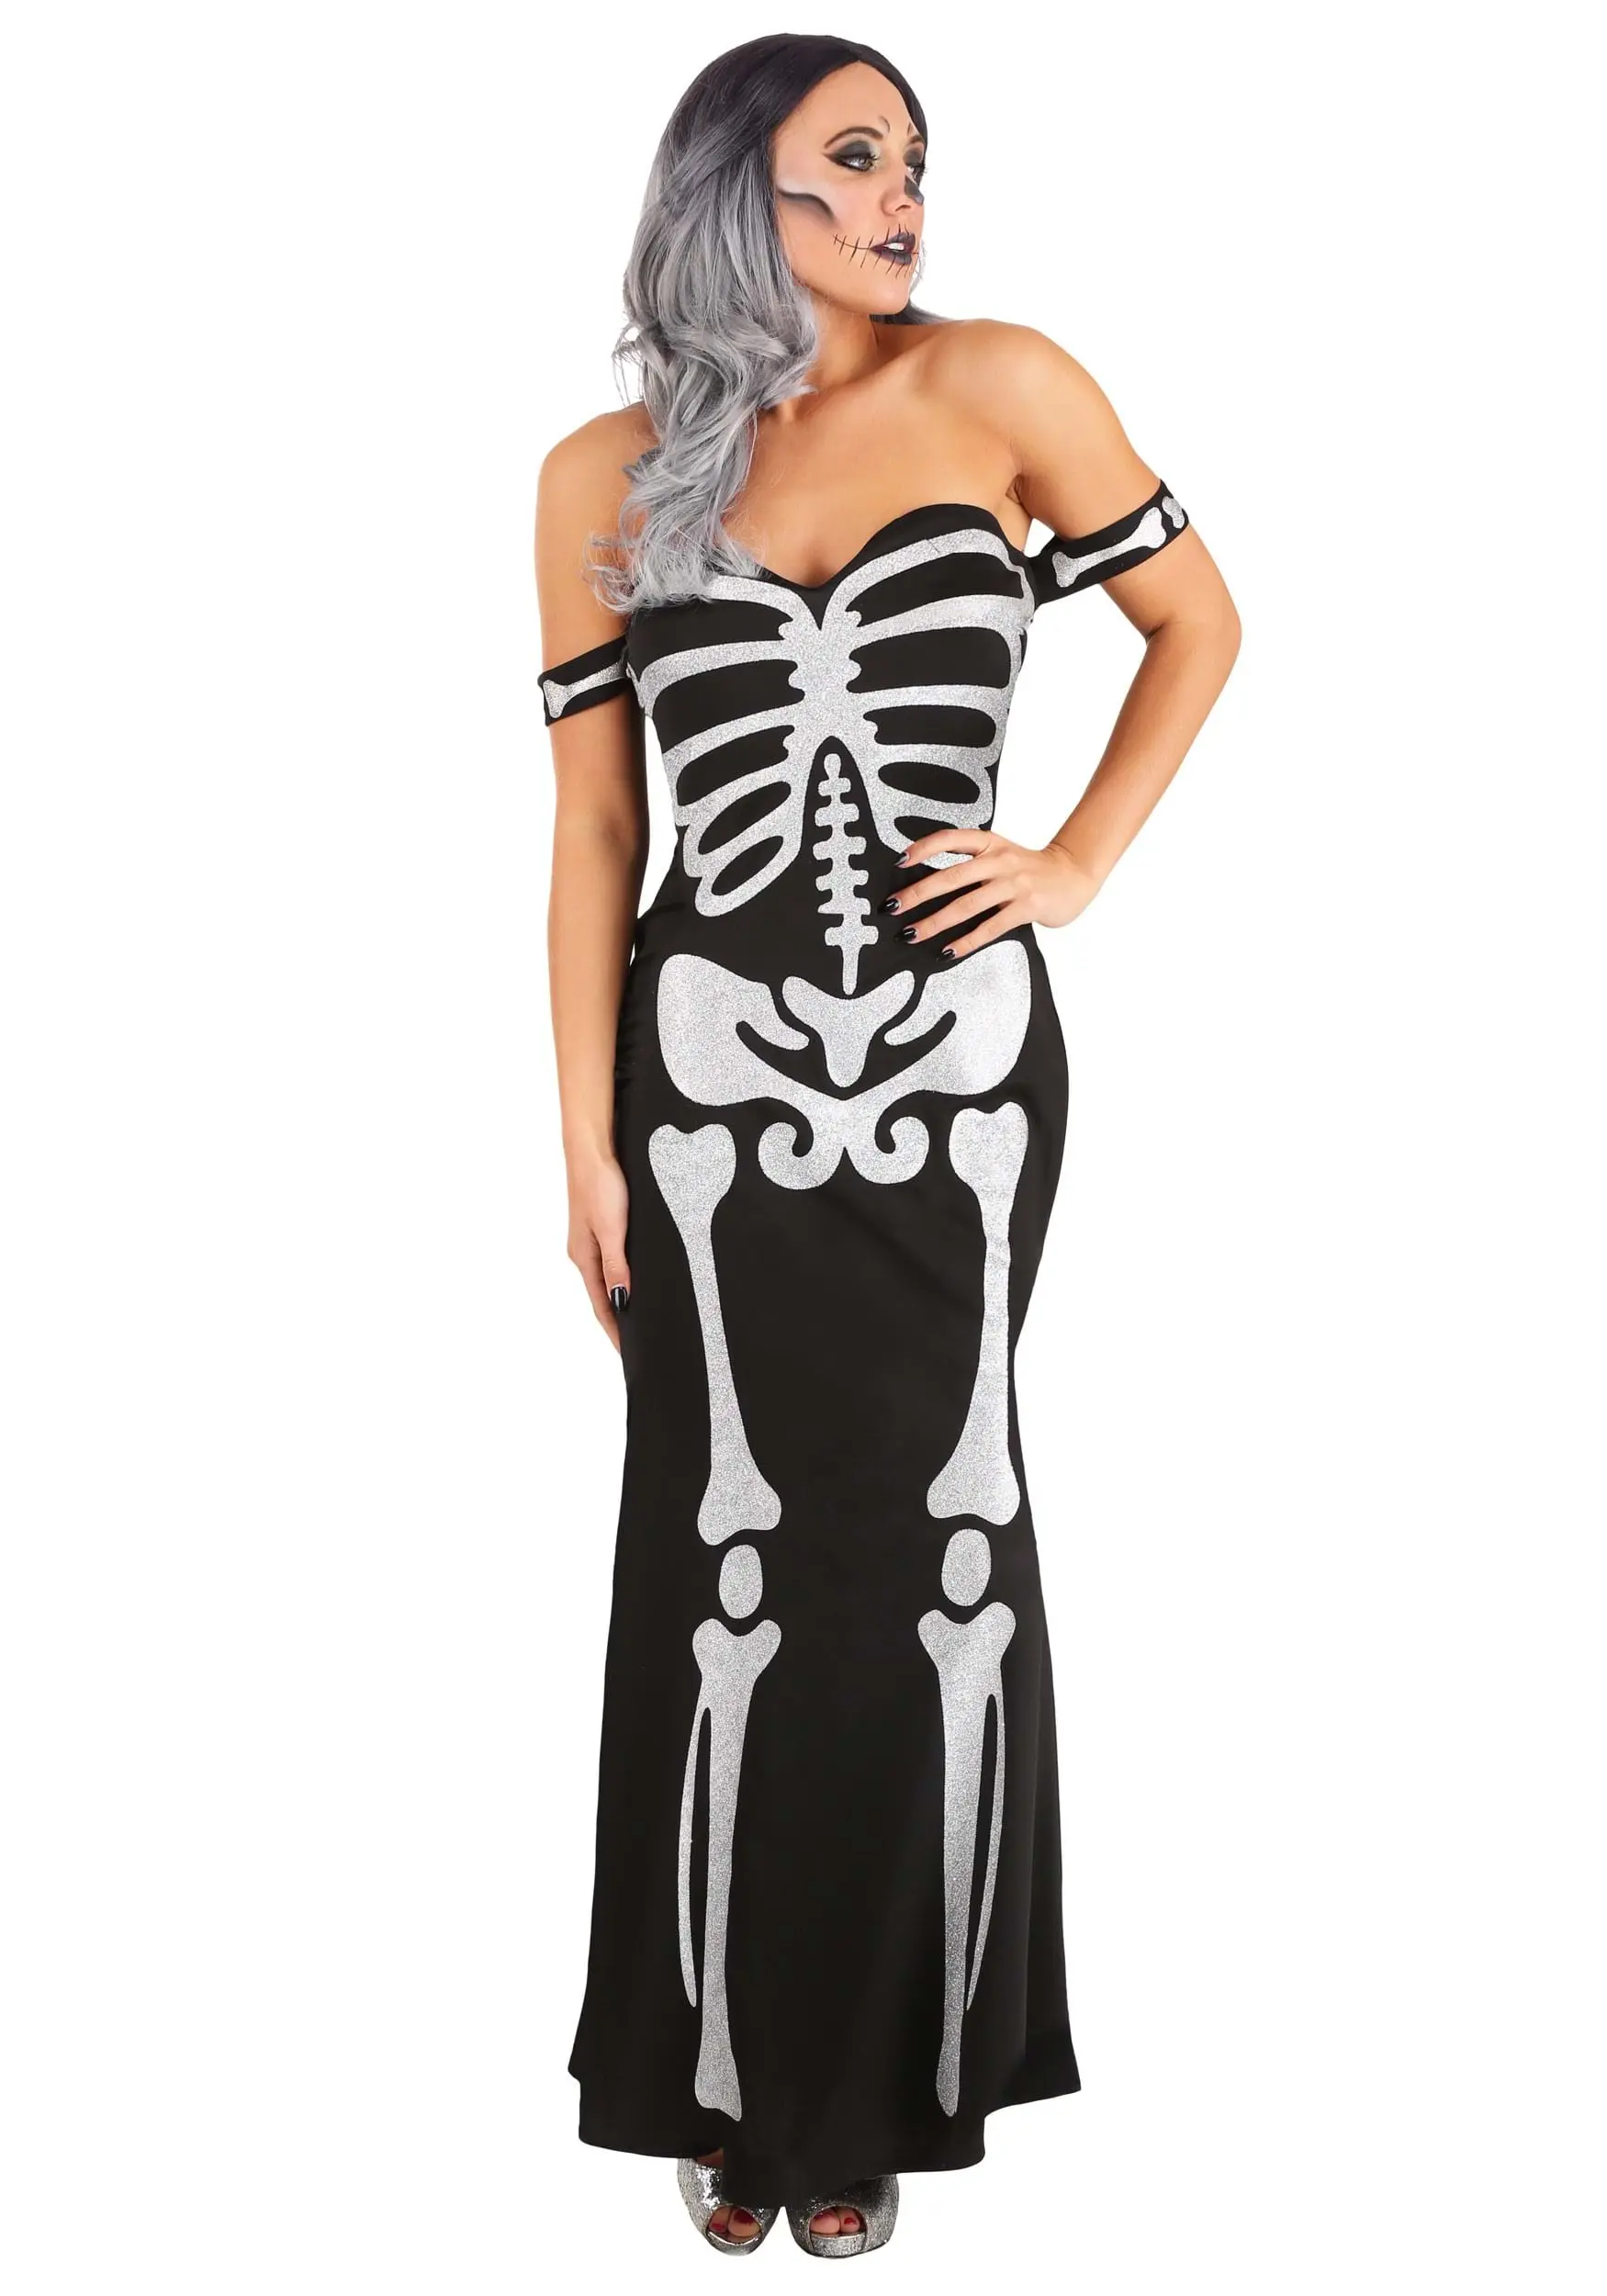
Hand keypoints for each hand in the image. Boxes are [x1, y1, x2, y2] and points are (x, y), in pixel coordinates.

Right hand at [566, 1145, 630, 1352]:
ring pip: (610, 1279)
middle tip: (642, 1344)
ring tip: (645, 1319)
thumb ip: (616, 1264)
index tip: (631, 1355)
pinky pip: (615, 1261)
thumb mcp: (611, 1227)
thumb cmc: (600, 1184)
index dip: (616, 1332)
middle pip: (605, 1297)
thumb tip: (622, 1301)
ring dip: (624, 1300)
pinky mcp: (604, 1225)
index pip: (602, 1307)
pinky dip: (626, 1277)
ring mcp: (593, 1240)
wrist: (592, 1148)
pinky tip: (640, 1279)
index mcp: (584, 1258)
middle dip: (621, 1322)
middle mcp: (586, 1253)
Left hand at [886, 828, 1101, 957]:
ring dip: (935, 922)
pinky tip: (948, 951)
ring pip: (966, 905)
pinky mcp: (1026, 907)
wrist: (1074, 874)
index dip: (923, 848)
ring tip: (912, 934)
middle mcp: (1000, 860)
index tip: (900, 862)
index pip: (950, 839)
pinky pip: (990, 927)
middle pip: (951, 877)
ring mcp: (1014, 884)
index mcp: (990, 843)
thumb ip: (971, 862)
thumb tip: (927, 883)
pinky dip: (967, 941)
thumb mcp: (1000, 853)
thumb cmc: (1029, 868)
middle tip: (892, 908)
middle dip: (917, 894)